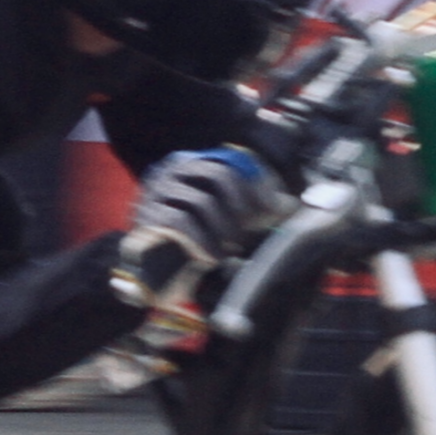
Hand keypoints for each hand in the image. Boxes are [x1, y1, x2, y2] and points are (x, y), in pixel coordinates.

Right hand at [112, 147, 277, 307]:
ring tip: (229, 250)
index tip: (271, 211)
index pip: (230, 163)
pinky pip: (181, 222)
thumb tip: (289, 205)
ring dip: (223, 230)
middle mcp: (171, 170)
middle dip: (240, 206)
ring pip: (202, 201)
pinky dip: (202, 242)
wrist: (149, 271)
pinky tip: (211, 258)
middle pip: (219, 175)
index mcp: (191, 163)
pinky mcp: (146, 217)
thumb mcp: (222, 219)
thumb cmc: (190, 241)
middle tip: (248, 232)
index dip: (254, 186)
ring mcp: (155, 192)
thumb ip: (249, 209)